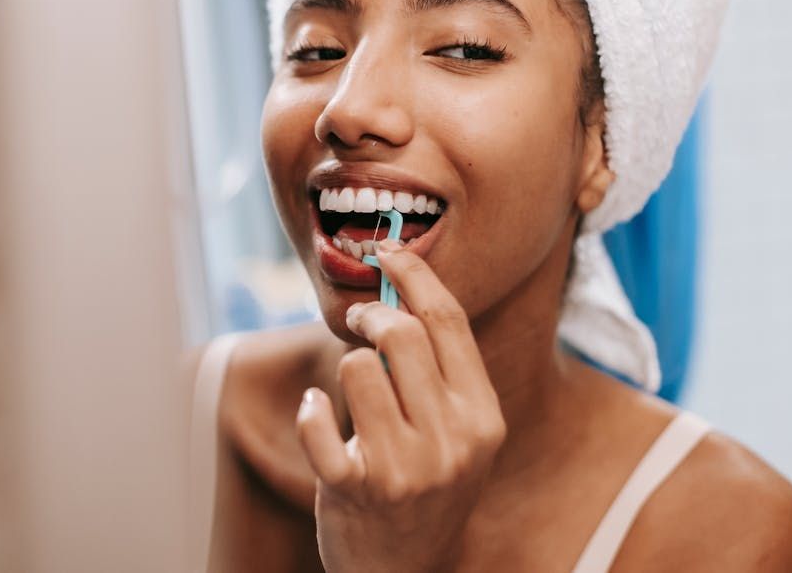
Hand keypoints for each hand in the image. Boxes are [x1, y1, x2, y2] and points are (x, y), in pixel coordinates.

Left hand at [295, 238, 506, 572]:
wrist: (403, 571)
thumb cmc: (426, 487)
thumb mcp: (457, 435)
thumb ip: (441, 373)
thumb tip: (403, 291)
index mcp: (483, 418)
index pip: (448, 323)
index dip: (415, 275)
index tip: (389, 249)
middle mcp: (450, 441)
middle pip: (401, 334)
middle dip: (371, 314)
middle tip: (359, 319)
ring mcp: (404, 468)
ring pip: (355, 367)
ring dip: (344, 368)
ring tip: (349, 395)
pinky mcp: (355, 489)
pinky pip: (317, 421)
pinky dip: (308, 411)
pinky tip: (315, 414)